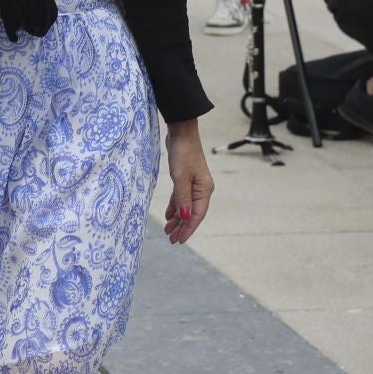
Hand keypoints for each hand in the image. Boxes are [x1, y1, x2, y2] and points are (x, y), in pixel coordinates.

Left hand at [162, 120, 211, 244]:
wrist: (181, 133)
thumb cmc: (183, 153)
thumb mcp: (180, 177)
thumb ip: (182, 198)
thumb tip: (184, 217)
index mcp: (204, 190)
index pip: (197, 215)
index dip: (188, 229)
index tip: (180, 240)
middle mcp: (201, 189)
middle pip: (191, 213)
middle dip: (182, 227)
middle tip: (171, 239)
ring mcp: (193, 184)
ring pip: (185, 206)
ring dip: (177, 219)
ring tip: (168, 231)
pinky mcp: (185, 179)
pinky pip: (180, 197)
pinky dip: (175, 206)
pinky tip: (169, 215)